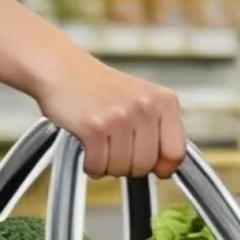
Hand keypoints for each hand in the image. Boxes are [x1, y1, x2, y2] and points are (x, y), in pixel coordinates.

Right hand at [34, 60, 186, 180]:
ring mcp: (120, 117)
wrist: (63, 70)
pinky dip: (90, 164)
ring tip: (100, 141)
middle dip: (128, 165)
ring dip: (107, 165)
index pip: (176, 154)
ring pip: (121, 170)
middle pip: (145, 167)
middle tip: (115, 146)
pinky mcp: (94, 128)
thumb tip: (166, 170)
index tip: (147, 161)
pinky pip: (98, 167)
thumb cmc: (102, 90)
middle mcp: (145, 106)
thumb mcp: (142, 102)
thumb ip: (159, 132)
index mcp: (164, 101)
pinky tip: (87, 145)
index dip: (160, 166)